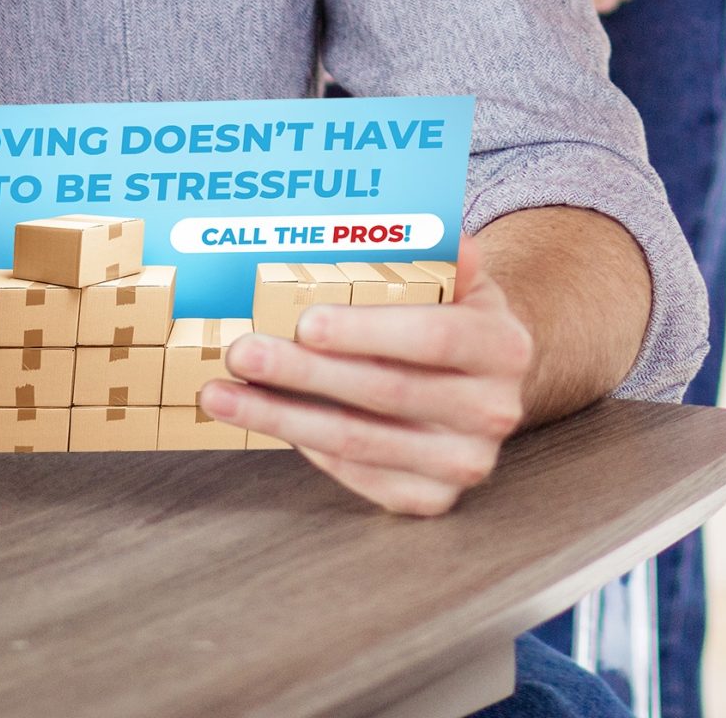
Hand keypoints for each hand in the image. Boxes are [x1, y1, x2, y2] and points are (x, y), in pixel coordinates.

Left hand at [199, 238, 532, 515]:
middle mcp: (492, 412)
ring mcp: (464, 463)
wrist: (486, 380)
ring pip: (359, 443)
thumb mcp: (459, 276)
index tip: (305, 320)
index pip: (434, 337)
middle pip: (386, 393)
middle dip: (303, 374)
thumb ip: (440, 252)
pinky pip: (360, 477)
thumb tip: (417, 227)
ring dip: (282, 418)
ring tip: (222, 395)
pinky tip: (267, 420)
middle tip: (241, 353)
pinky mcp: (433, 499)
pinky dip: (307, 448)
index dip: (367, 331)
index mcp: (503, 346)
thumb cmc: (455, 315)